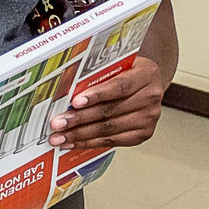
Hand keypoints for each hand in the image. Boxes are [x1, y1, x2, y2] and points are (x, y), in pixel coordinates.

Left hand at [48, 56, 164, 150]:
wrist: (147, 85)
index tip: (75, 102)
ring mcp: (148, 118)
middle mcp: (150, 97)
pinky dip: (90, 143)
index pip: (119, 86)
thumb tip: (67, 89)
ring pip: (108, 129)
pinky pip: (111, 141)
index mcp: (146, 74)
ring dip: (80, 135)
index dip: (96, 95)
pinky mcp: (142, 134)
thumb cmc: (128, 72)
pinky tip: (74, 142)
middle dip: (80, 119)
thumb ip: (100, 74)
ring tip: (60, 137)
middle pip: (110, 111)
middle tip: (58, 123)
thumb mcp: (119, 65)